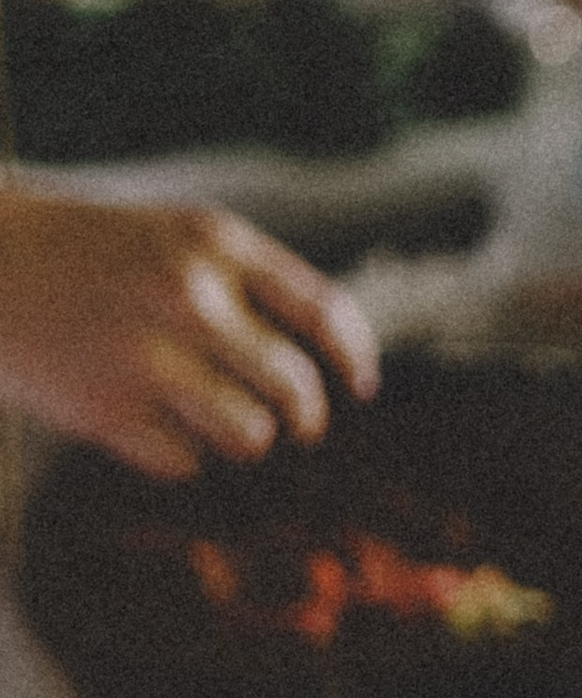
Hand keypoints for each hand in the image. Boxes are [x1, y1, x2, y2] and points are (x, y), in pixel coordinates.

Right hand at [0, 193, 379, 479]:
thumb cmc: (102, 254)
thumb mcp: (180, 237)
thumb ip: (254, 283)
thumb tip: (336, 358)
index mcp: (214, 243)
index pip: (322, 310)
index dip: (355, 357)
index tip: (363, 386)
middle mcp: (186, 295)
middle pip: (294, 386)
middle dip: (308, 417)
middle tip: (302, 427)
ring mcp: (143, 354)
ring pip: (249, 434)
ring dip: (248, 438)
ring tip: (225, 422)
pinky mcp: (103, 409)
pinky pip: (186, 461)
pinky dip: (183, 454)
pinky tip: (154, 423)